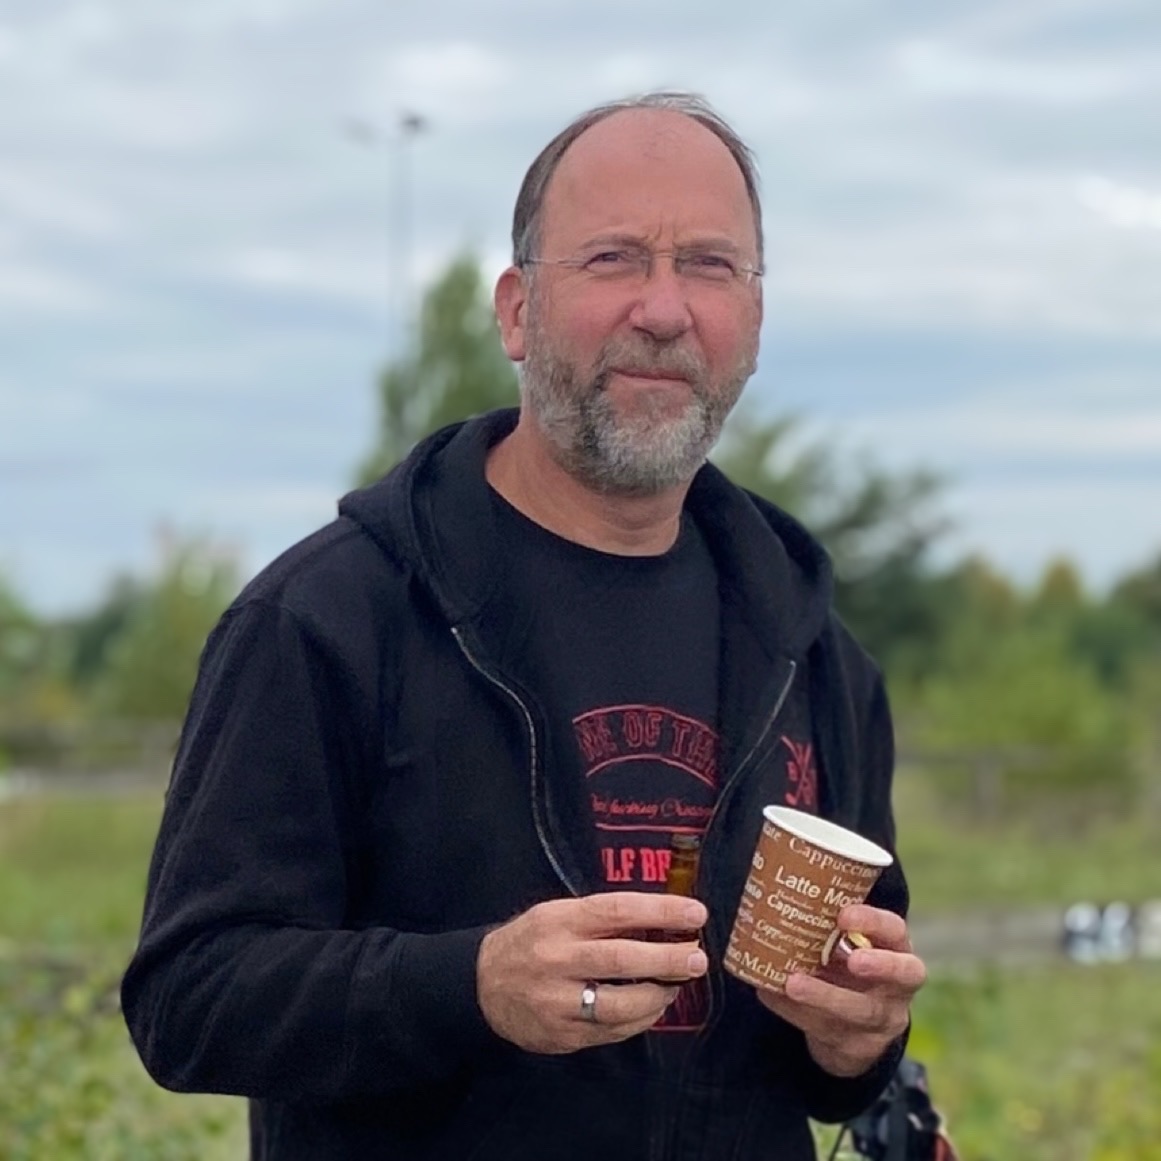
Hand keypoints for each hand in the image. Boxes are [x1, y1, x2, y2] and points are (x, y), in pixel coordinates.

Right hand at [477, 892, 707, 1053]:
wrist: (481, 985)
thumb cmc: (531, 941)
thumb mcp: (558, 914)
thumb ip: (601, 918)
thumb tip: (662, 920)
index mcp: (561, 921)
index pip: (618, 910)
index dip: (661, 911)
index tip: (695, 913)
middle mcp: (558, 959)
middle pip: (622, 959)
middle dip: (667, 960)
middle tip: (697, 959)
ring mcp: (558, 1001)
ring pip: (620, 1004)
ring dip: (658, 996)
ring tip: (675, 985)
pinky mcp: (562, 1035)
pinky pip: (612, 1030)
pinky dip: (639, 1019)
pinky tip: (652, 1007)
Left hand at [755, 903, 925, 1077]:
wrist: (852, 1031)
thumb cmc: (842, 967)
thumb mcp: (844, 946)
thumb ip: (824, 924)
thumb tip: (771, 882)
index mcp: (895, 950)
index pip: (896, 931)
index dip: (875, 923)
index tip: (844, 915)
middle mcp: (898, 987)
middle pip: (902, 976)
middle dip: (879, 966)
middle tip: (853, 960)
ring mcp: (882, 1021)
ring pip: (861, 1011)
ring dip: (824, 996)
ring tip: (792, 983)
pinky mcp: (857, 1048)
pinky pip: (828, 1031)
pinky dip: (795, 1013)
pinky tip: (771, 995)